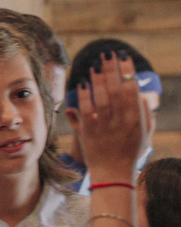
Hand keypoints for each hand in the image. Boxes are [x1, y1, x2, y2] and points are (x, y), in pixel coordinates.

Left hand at [75, 53, 150, 178]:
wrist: (113, 173)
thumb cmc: (130, 151)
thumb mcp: (143, 133)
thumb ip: (143, 113)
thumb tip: (140, 93)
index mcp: (136, 120)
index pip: (133, 91)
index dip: (127, 72)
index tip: (123, 56)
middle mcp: (122, 122)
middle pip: (117, 90)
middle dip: (112, 70)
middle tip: (107, 53)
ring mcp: (105, 127)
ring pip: (102, 99)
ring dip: (98, 80)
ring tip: (95, 65)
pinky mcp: (90, 132)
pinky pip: (86, 110)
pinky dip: (84, 96)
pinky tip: (82, 83)